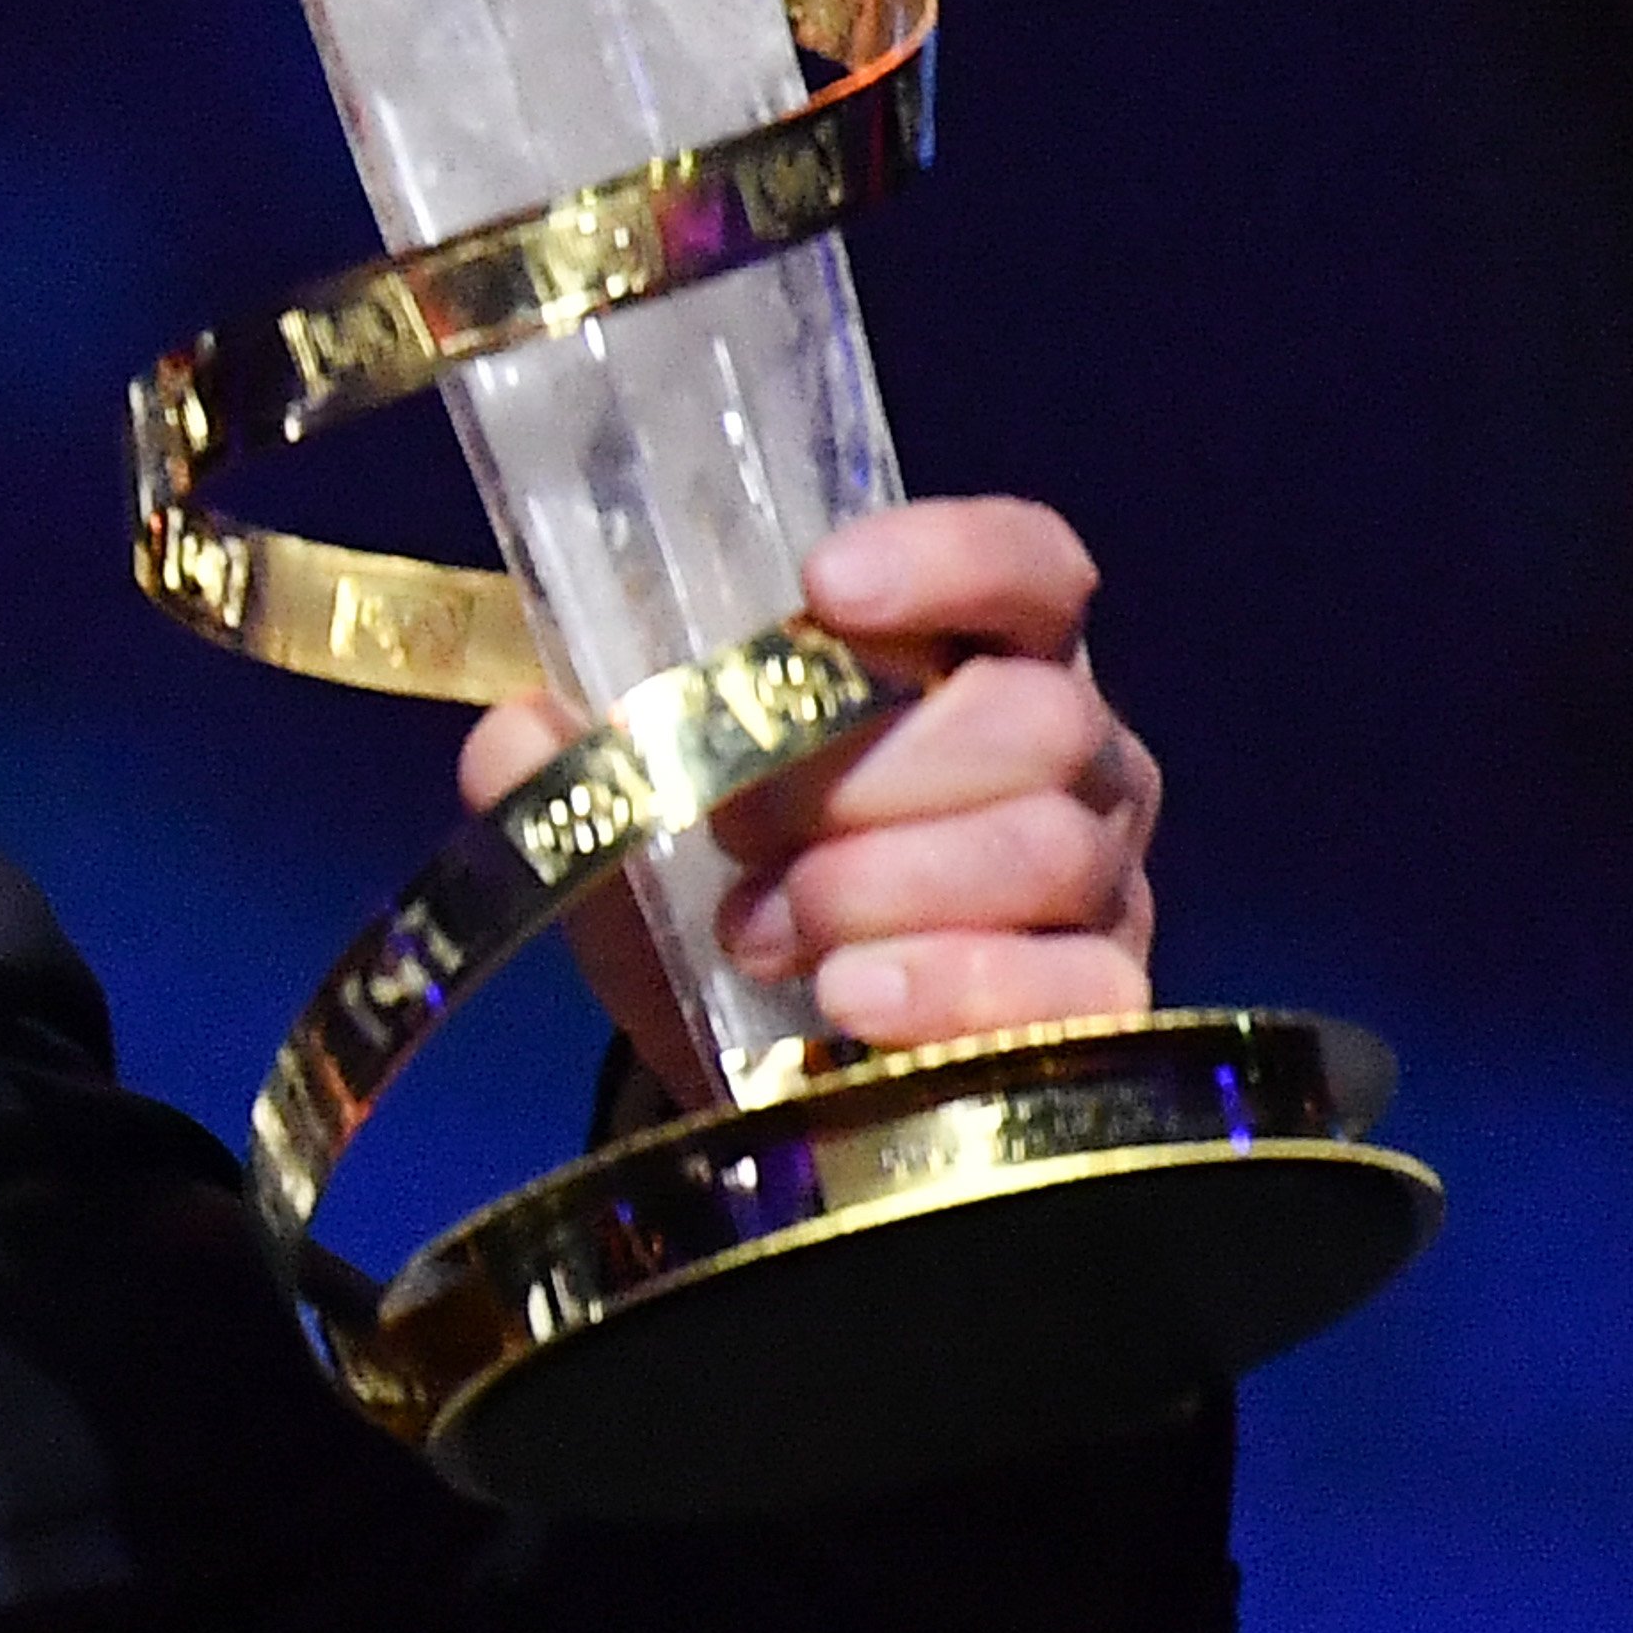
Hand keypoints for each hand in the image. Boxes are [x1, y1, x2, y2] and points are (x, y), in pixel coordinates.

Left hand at [454, 496, 1160, 1085]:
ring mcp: (1104, 883)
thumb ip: (576, 763)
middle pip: (1034, 716)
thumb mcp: (629, 824)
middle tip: (733, 827)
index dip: (948, 558)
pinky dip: (953, 991)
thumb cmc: (718, 896)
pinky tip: (849, 1001)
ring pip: (1046, 848)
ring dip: (882, 887)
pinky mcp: (1108, 1004)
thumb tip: (524, 733)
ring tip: (757, 933)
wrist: (756, 1075)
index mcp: (975, 665)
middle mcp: (1072, 756)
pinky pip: (1079, 989)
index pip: (1026, 566)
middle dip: (866, 771)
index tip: (822, 586)